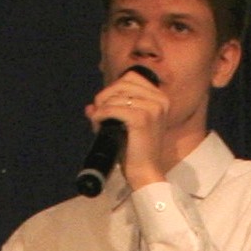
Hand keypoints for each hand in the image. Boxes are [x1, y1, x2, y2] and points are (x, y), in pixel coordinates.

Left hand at [87, 69, 171, 186]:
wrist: (145, 173)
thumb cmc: (136, 151)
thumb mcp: (125, 125)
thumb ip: (111, 111)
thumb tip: (89, 107)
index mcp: (160, 98)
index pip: (131, 78)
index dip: (113, 88)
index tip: (105, 104)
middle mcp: (159, 100)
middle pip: (122, 84)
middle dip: (105, 96)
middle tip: (98, 113)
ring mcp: (152, 108)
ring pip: (116, 96)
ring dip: (102, 108)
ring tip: (98, 122)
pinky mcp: (142, 119)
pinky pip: (113, 109)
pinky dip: (101, 115)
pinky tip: (97, 124)